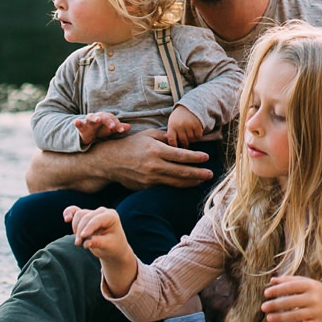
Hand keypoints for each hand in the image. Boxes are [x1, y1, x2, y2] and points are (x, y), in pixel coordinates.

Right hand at [63, 204, 129, 260]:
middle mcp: (102, 212)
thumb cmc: (113, 246)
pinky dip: (69, 213)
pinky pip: (75, 211)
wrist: (113, 247)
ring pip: (78, 216)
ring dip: (76, 228)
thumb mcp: (108, 245)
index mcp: (111, 216)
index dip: (88, 228)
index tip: (82, 237)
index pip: (97, 220)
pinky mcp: (86, 216)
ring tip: (79, 241)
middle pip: (85, 217)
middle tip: (78, 244)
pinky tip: (66, 218)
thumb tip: (86, 243)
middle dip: (80, 230)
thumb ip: (97, 242)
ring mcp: (93, 213)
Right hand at [73, 111, 129, 146]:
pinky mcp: (81, 127)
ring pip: (91, 117)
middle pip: (103, 117)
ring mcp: (89, 122)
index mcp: (105, 117)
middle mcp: (97, 117)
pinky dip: (77, 123)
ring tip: (98, 119)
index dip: (117, 124)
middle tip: (112, 126)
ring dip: (95, 118)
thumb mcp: (109, 129)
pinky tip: (76, 121)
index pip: (112, 119)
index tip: (121, 130)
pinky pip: (79, 124)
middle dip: (108, 121)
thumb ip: (118, 127)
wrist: (87, 133)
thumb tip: (129, 127)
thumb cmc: (100, 129)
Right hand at [84, 131, 212, 188]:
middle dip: (199, 173)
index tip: (207, 158)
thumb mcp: (148, 134)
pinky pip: (166, 186)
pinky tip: (187, 183)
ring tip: (202, 180)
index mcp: (156, 150)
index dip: (196, 158)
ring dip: (191, 182)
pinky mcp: (147, 186)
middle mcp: (154, 165)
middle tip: (211, 173)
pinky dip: (178, 185)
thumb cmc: (131, 145)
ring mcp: (151, 178)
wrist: (110, 162)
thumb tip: (181, 142)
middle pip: (182, 171)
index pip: (182, 155)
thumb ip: (166, 138)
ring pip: (176, 182)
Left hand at [164, 104, 205, 147]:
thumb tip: (172, 147)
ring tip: (189, 136)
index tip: (175, 151)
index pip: (172, 140)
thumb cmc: (178, 117)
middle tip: (184, 146)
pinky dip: (197, 137)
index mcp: (172, 126)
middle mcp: (181, 126)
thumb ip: (171, 134)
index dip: (174, 147)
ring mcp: (190, 125)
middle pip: (183, 141)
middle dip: (184, 145)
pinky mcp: (198, 125)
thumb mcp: (171, 123)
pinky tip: (194, 133)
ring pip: (191, 140)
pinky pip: (198, 137)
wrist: (189, 105)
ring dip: (191, 140)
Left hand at [261, 276, 321, 321]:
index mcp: (310, 285)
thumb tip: (272, 281)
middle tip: (263, 307)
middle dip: (276, 305)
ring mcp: (316, 311)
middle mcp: (314, 298)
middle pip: (292, 302)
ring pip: (296, 316)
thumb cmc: (314, 291)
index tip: (266, 294)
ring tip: (268, 318)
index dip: (278, 290)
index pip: (292, 287)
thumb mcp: (305, 282)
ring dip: (281, 318)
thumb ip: (288, 280)